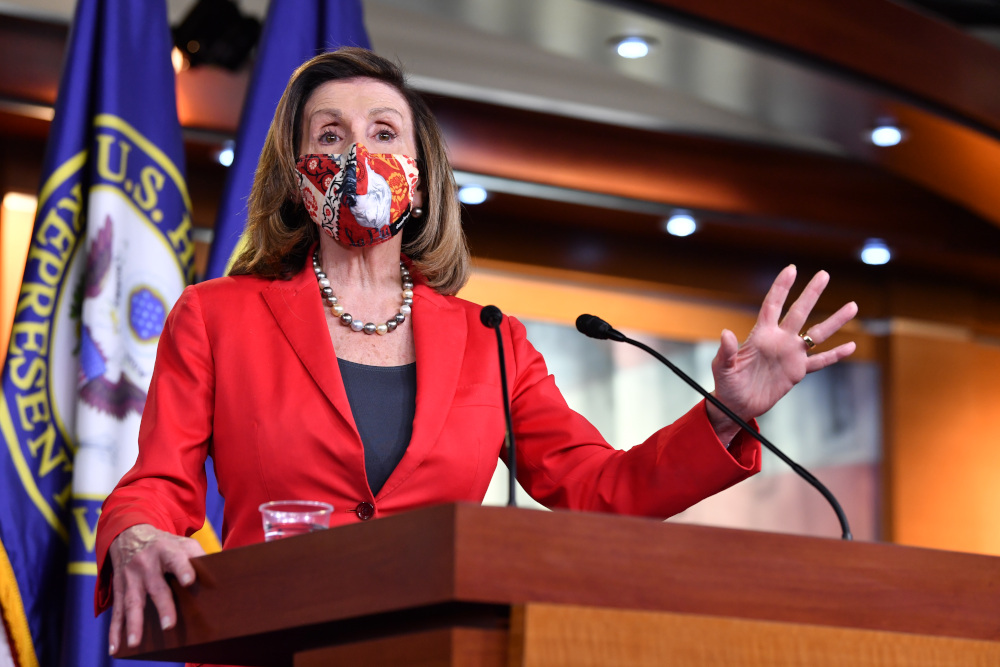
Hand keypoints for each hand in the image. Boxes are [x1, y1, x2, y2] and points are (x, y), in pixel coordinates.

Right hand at [108, 524, 204, 654]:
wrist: (129, 535)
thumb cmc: (165, 544)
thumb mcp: (182, 543)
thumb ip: (199, 556)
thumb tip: (219, 574)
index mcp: (166, 551)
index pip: (176, 559)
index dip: (183, 569)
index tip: (189, 581)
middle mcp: (146, 564)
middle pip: (155, 586)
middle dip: (163, 606)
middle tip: (169, 625)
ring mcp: (130, 578)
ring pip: (132, 602)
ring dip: (134, 623)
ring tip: (135, 643)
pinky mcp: (119, 590)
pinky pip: (117, 612)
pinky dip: (115, 630)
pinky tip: (115, 647)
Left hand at [707, 265, 857, 441]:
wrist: (737, 403)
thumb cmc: (727, 383)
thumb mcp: (722, 367)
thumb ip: (726, 350)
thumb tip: (726, 333)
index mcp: (760, 335)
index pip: (773, 305)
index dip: (781, 287)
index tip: (791, 269)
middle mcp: (779, 340)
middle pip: (799, 312)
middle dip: (811, 293)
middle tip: (824, 274)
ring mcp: (791, 354)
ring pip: (817, 334)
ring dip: (835, 321)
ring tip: (853, 306)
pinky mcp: (797, 371)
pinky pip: (820, 361)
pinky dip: (835, 355)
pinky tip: (851, 346)